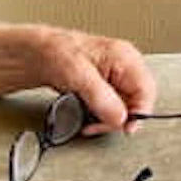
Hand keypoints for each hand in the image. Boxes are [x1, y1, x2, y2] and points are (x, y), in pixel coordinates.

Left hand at [24, 26, 156, 134]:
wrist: (33, 53)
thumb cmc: (53, 51)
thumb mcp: (78, 75)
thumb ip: (102, 97)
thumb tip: (120, 118)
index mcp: (124, 57)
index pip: (146, 90)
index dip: (139, 112)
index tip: (126, 128)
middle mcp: (123, 67)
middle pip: (136, 102)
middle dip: (119, 119)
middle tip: (99, 126)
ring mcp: (113, 78)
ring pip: (123, 108)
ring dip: (107, 120)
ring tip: (89, 121)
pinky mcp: (102, 88)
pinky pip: (110, 108)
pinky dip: (99, 117)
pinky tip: (87, 115)